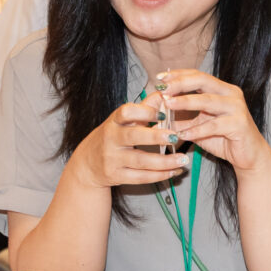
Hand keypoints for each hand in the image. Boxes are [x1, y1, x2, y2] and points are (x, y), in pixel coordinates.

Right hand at [71, 99, 185, 190]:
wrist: (88, 165)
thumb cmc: (111, 138)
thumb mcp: (122, 122)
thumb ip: (143, 109)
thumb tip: (163, 93)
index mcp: (114, 122)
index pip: (126, 112)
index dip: (144, 111)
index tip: (163, 113)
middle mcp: (111, 139)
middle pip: (133, 136)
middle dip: (155, 137)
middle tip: (176, 136)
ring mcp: (112, 159)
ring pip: (141, 161)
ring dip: (165, 161)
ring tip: (183, 160)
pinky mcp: (117, 176)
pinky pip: (141, 177)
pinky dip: (160, 175)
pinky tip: (174, 171)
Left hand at [160, 69, 270, 173]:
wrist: (249, 157)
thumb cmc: (224, 139)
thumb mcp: (200, 126)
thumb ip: (183, 118)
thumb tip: (159, 113)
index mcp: (222, 90)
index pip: (198, 75)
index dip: (178, 75)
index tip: (160, 78)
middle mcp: (231, 94)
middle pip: (203, 81)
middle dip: (180, 83)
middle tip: (162, 88)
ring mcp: (237, 108)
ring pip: (208, 100)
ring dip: (186, 101)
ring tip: (168, 104)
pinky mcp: (239, 124)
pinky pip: (214, 125)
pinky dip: (197, 130)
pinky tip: (183, 134)